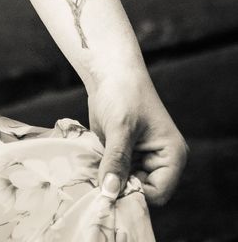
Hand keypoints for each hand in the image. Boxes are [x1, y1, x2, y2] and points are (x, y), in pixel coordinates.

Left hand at [86, 69, 188, 208]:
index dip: (134, 194)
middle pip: (141, 191)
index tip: (108, 188)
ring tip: (93, 166)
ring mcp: (143, 159)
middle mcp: (161, 162)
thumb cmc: (122, 93)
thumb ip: (116, 161)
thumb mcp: (120, 128)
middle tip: (96, 179)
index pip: (157, 193)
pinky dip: (104, 171)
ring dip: (109, 179)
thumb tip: (109, 193)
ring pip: (126, 184)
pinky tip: (92, 162)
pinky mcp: (127, 155)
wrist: (109, 70)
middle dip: (119, 187)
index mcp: (173, 157)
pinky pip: (116, 173)